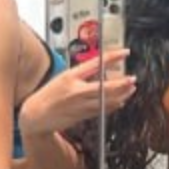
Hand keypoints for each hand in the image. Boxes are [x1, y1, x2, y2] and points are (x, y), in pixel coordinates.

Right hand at [19, 49, 135, 135]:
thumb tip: (99, 69)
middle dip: (122, 83)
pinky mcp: (82, 115)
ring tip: (131, 89)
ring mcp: (80, 104)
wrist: (36, 115)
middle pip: (105, 87)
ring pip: (106, 100)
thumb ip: (81, 74)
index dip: (113, 57)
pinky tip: (120, 101)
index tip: (125, 53)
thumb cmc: (48, 95)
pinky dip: (113, 105)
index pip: (96, 63)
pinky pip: (102, 110)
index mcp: (71, 76)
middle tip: (132, 78)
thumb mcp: (63, 78)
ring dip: (121, 95)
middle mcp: (77, 90)